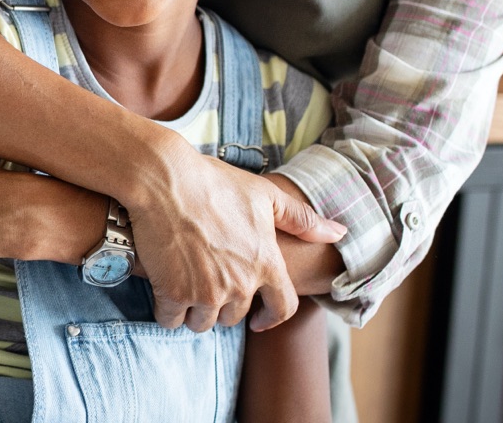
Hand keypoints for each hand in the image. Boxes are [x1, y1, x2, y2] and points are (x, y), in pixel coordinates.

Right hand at [127, 145, 345, 333]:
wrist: (165, 180)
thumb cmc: (214, 183)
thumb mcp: (264, 195)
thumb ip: (302, 219)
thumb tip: (339, 232)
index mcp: (267, 264)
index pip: (283, 309)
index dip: (272, 318)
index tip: (259, 321)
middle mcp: (241, 285)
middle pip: (235, 317)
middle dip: (223, 305)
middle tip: (208, 279)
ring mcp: (207, 292)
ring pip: (203, 322)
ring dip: (195, 310)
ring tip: (185, 281)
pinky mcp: (175, 294)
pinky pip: (171, 319)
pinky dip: (167, 307)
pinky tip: (163, 284)